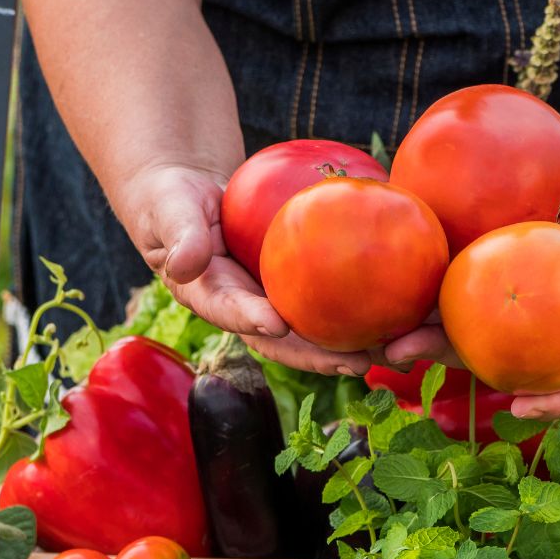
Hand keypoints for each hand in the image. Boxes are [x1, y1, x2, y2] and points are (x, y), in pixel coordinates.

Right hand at [112, 163, 373, 375]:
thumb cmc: (171, 198)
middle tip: (353, 363)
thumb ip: (179, 233)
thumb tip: (183, 264)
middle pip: (280, 339)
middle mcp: (239, 307)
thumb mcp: (169, 209)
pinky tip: (390, 311)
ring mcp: (265, 300)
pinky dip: (352, 309)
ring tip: (384, 353)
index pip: (229, 311)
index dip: (251, 320)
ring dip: (343, 346)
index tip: (277, 324)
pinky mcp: (286, 286)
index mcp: (206, 295)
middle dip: (315, 355)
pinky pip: (319, 299)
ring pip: (306, 329)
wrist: (186, 195)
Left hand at [384, 173, 559, 416]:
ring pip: (458, 327)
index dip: (549, 400)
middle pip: (488, 354)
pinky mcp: (483, 280)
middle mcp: (533, 330)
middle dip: (442, 358)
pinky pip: (450, 287)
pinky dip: (420, 292)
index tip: (520, 408)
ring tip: (376, 331)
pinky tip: (383, 284)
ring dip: (416, 332)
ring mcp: (504, 308)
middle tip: (399, 354)